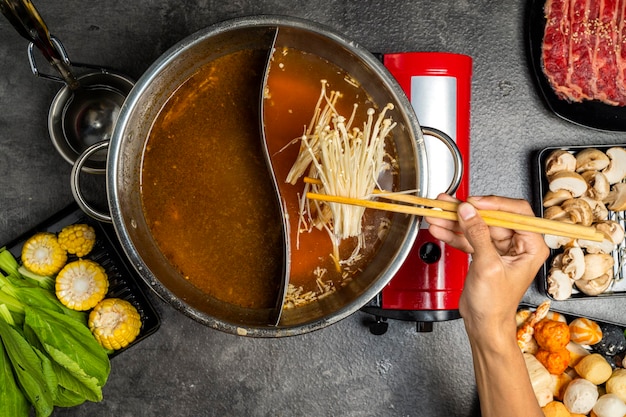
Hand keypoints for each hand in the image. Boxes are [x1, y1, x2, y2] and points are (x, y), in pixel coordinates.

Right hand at [425, 194, 549, 337]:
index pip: (516, 212)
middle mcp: (518, 244)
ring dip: (455, 221)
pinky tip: (440, 228)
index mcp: (531, 246)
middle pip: (492, 217)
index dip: (494, 204)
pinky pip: (469, 237)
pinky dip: (453, 233)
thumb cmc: (495, 305)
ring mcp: (500, 248)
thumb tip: (469, 211)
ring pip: (477, 226)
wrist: (484, 324)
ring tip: (438, 214)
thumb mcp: (488, 266)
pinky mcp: (484, 254)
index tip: (473, 203)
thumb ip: (478, 235)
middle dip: (468, 211)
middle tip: (449, 205)